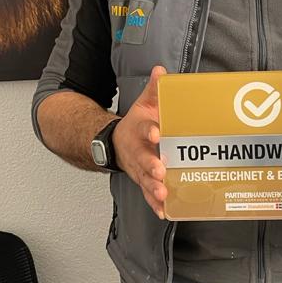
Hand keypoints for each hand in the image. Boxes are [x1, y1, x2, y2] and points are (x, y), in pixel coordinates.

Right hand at [112, 65, 167, 218]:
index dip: (149, 130)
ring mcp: (139, 168)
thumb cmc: (138, 124)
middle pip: (143, 158)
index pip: (144, 128)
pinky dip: (155, 204)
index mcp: (140, 130)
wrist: (117, 143)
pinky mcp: (143, 181)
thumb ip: (154, 90)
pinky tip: (164, 212)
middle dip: (150, 165)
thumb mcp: (144, 104)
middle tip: (160, 171)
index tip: (156, 132)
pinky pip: (149, 195)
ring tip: (162, 194)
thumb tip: (161, 70)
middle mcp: (138, 151)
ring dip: (153, 188)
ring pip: (145, 180)